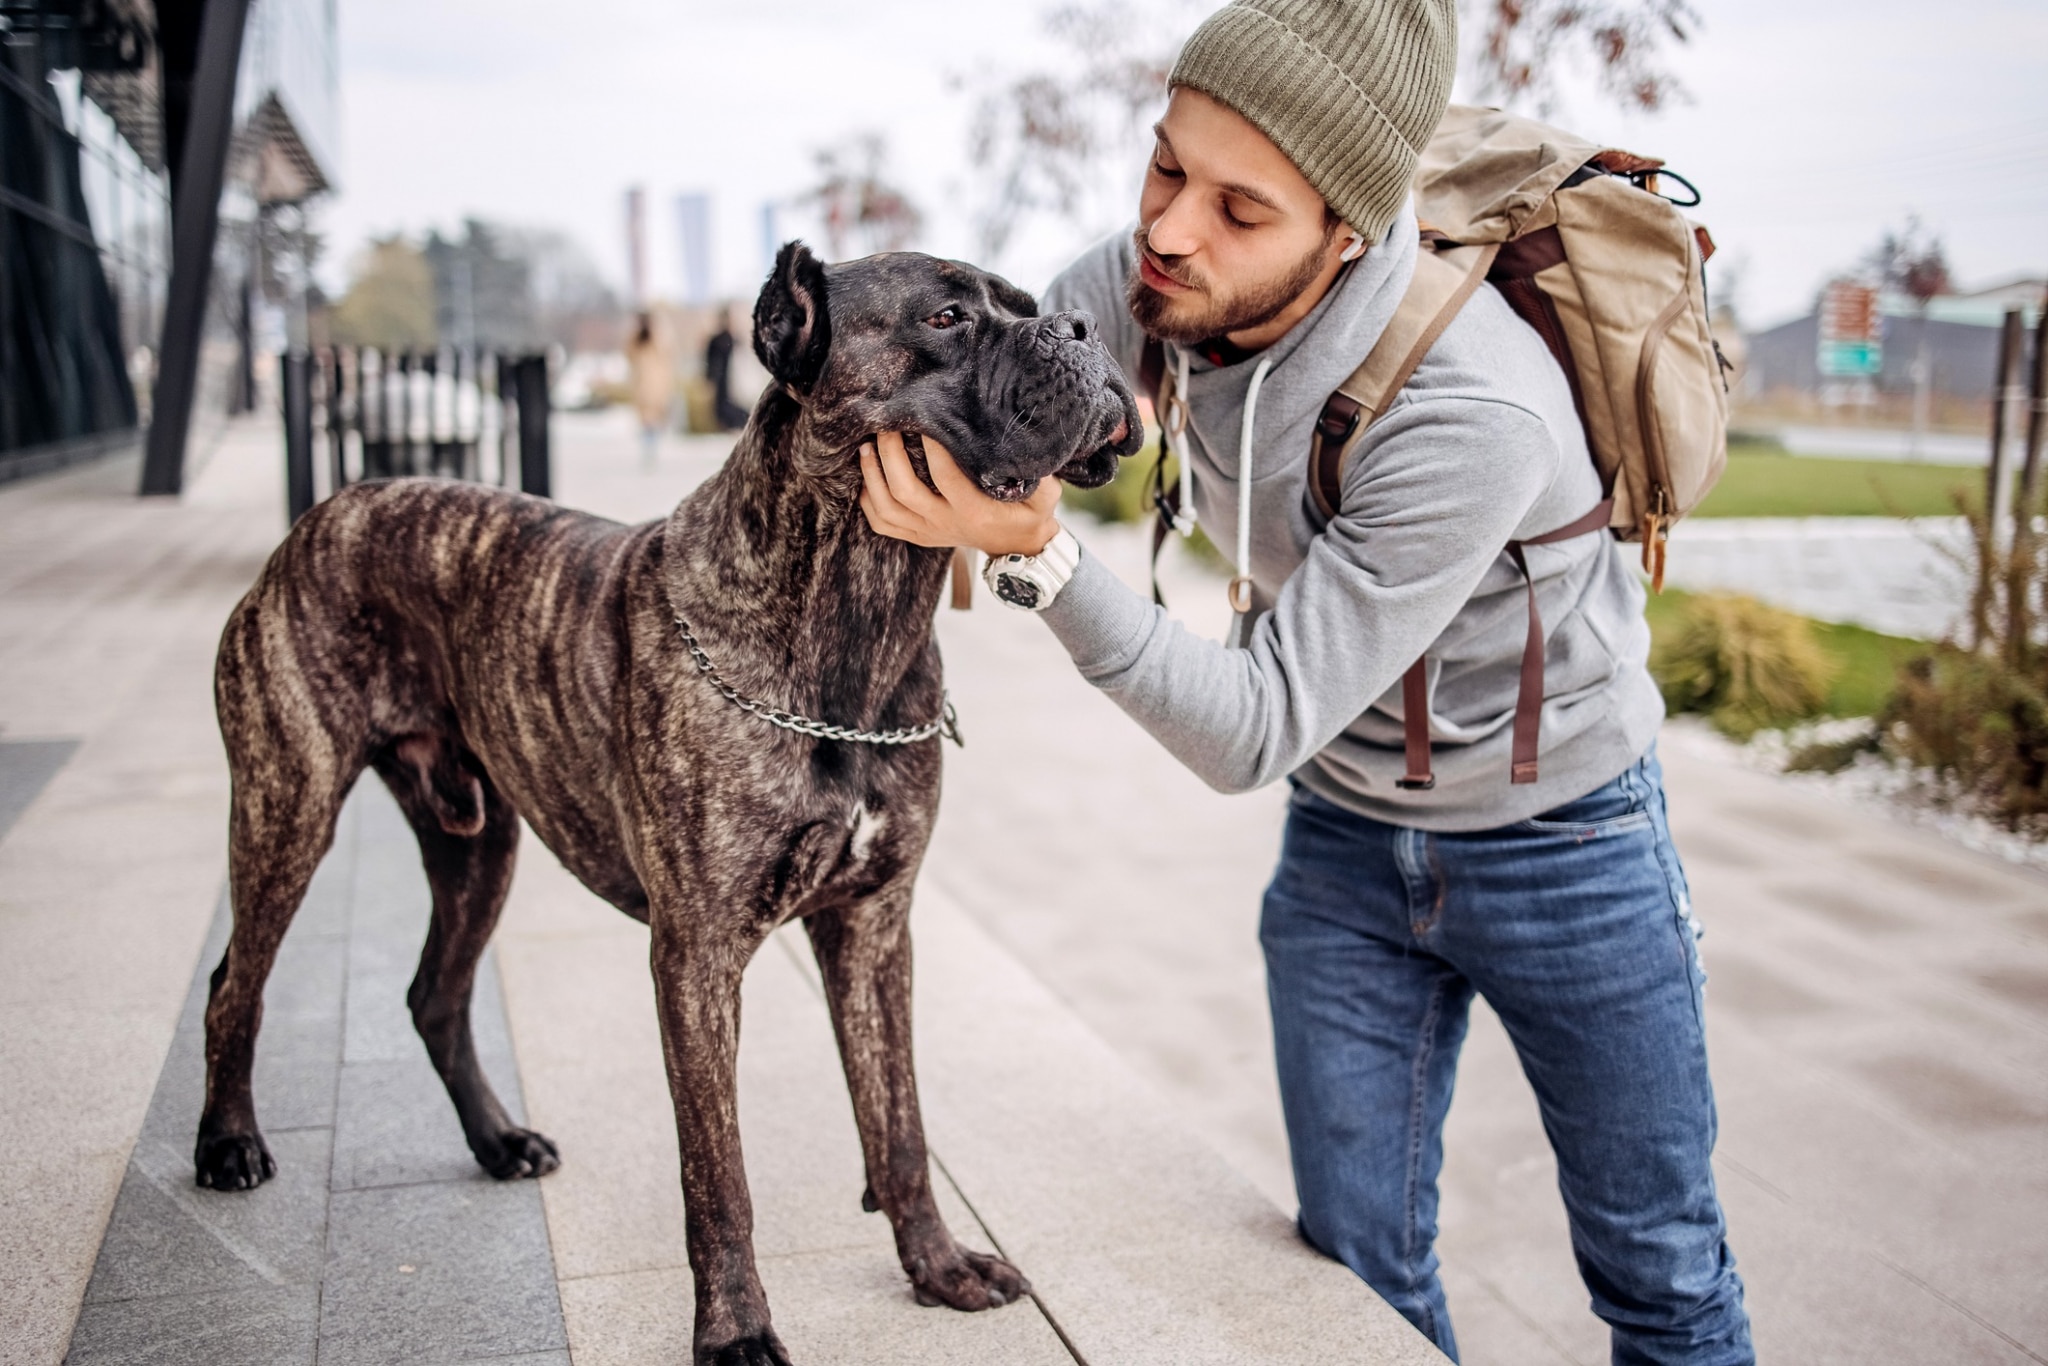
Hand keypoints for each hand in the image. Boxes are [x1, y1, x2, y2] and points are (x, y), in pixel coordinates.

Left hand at [859, 431, 1062, 556]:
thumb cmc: (1030, 512)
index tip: (926, 417)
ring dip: (872, 475)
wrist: (1018, 546)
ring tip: (867, 446)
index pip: (946, 476)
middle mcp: (945, 523)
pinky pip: (881, 523)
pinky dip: (868, 499)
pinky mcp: (917, 535)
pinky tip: (867, 475)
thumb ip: (1035, 472)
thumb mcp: (1045, 494)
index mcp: (974, 511)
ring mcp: (928, 531)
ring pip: (886, 507)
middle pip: (904, 490)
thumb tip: (1021, 440)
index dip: (933, 446)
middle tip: (887, 425)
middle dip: (890, 454)